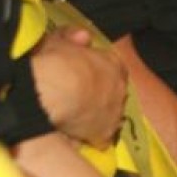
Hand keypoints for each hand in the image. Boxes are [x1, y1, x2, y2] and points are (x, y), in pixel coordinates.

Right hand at [31, 27, 127, 148]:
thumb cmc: (56, 62)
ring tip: (76, 121)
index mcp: (112, 62)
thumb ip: (70, 37)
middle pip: (113, 91)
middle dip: (99, 95)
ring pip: (109, 114)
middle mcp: (120, 85)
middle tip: (78, 101)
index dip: (96, 74)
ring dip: (96, 117)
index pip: (111, 68)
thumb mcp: (58, 42)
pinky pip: (100, 137)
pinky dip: (90, 138)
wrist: (56, 90)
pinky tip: (77, 139)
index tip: (82, 79)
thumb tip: (83, 37)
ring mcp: (116, 109)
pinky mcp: (105, 131)